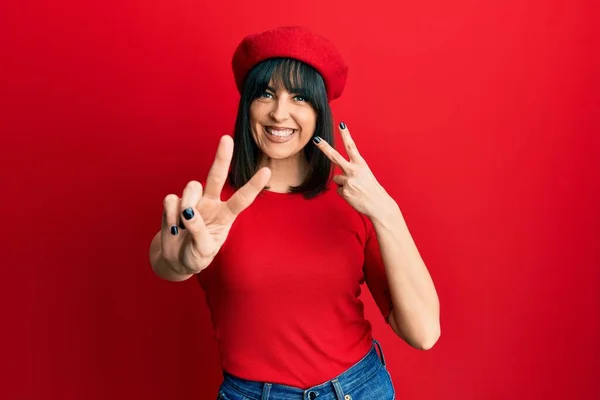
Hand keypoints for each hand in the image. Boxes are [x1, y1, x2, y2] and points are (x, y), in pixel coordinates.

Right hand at [160, 135, 270, 274]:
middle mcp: (210, 203)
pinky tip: (173, 227)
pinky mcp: (174, 204)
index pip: (242, 199)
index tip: (266, 171)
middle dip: (222, 157)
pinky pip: (171, 200)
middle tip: (227, 139)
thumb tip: (188, 213)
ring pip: (191, 187)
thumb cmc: (196, 254)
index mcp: (225, 215)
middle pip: (216, 176)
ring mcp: (192, 202)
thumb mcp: (204, 251)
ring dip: (188, 203)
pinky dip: (170, 214)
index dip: (253, 185)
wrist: (175, 259)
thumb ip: (199, 233)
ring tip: (183, 224)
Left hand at [314, 122, 394, 218]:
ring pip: (337, 179)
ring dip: (343, 184)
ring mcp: (348, 180)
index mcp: (361, 164)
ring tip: (355, 190)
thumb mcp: (365, 176)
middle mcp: (354, 170)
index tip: (341, 125)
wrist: (379, 205)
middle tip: (316, 140)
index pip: (352, 147)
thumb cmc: (373, 191)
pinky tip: (354, 196)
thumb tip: (340, 176)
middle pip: (335, 156)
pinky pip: (339, 190)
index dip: (346, 135)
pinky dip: (345, 194)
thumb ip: (352, 172)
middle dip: (324, 147)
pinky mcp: (344, 191)